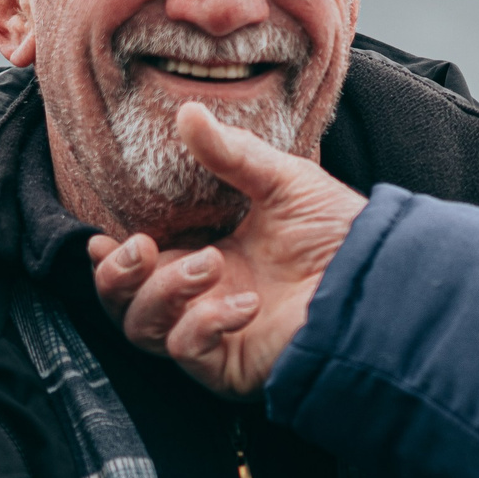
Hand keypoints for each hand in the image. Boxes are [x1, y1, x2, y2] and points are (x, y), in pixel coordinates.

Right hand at [87, 103, 366, 396]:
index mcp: (205, 258)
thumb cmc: (339, 232)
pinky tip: (244, 303)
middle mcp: (200, 299)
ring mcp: (213, 334)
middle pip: (124, 304)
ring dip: (164, 292)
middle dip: (115, 277)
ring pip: (144, 329)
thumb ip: (231, 154)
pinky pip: (188, 352)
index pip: (138, 267)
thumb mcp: (282, 181)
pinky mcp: (230, 364)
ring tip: (210, 262)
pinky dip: (204, 324)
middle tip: (139, 248)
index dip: (109, 257)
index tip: (98, 236)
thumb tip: (187, 112)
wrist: (380, 277)